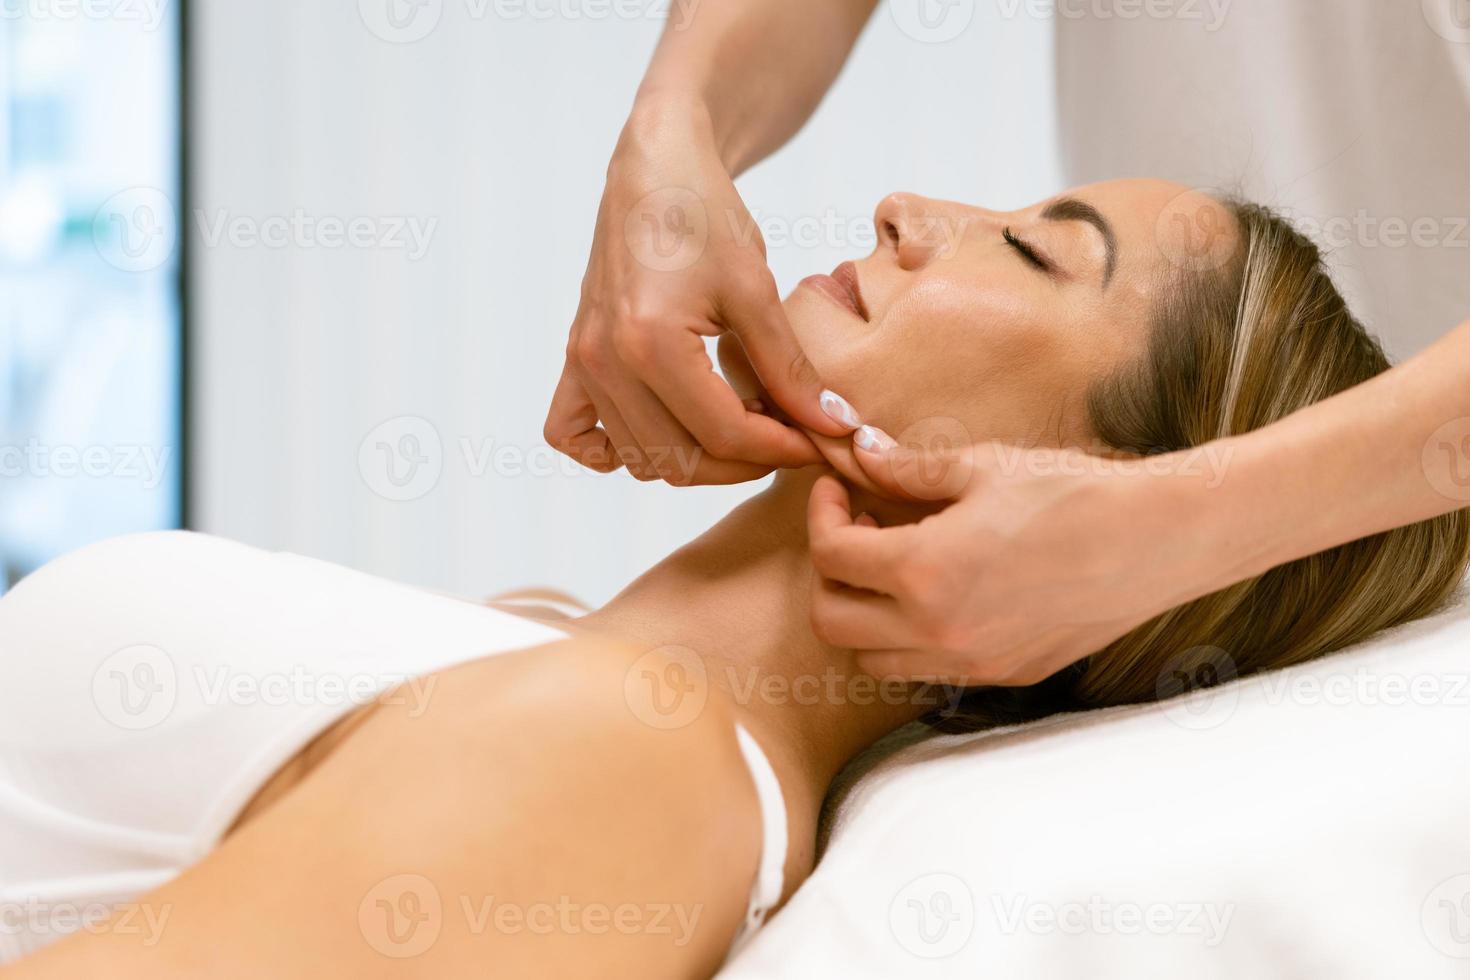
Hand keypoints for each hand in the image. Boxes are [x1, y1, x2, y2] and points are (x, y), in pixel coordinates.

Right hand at [545, 98, 849, 485]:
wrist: (654, 171)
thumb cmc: (704, 215)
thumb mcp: (757, 290)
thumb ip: (790, 368)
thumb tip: (834, 428)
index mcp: (649, 343)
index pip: (723, 434)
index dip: (781, 448)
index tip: (821, 441)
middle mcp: (605, 362)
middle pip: (681, 461)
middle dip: (744, 462)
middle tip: (789, 436)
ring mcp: (583, 364)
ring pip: (641, 460)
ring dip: (696, 460)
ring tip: (745, 425)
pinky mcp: (575, 360)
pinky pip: (575, 436)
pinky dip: (614, 451)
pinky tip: (662, 429)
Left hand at [806, 436, 1243, 684]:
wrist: (1155, 540)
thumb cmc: (1073, 494)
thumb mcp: (983, 468)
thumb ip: (908, 470)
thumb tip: (861, 455)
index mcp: (923, 571)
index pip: (830, 557)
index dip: (821, 517)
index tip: (836, 492)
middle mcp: (937, 630)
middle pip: (831, 623)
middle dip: (829, 575)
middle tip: (856, 531)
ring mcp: (970, 662)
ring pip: (871, 660)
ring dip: (863, 616)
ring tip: (893, 566)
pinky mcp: (1001, 676)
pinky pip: (925, 671)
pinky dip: (909, 640)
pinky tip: (937, 594)